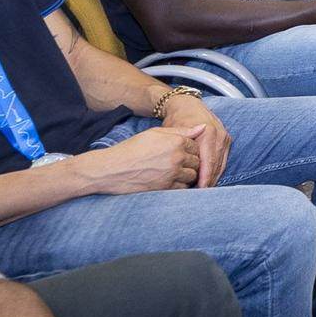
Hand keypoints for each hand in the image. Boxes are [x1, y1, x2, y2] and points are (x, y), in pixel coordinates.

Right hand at [76, 125, 203, 194]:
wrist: (112, 168)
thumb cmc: (132, 148)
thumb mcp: (156, 133)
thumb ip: (181, 131)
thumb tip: (203, 128)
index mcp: (176, 141)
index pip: (197, 146)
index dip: (190, 149)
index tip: (181, 151)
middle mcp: (177, 157)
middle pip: (197, 162)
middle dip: (191, 163)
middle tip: (178, 163)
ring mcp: (172, 174)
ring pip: (192, 176)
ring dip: (187, 175)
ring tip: (173, 172)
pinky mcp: (166, 188)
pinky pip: (183, 188)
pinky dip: (179, 185)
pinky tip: (168, 180)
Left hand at [159, 91, 230, 186]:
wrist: (187, 105)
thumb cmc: (177, 119)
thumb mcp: (174, 132)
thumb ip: (180, 148)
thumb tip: (184, 170)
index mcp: (208, 133)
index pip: (208, 162)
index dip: (204, 178)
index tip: (198, 191)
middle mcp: (220, 135)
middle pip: (217, 165)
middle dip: (209, 181)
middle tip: (199, 195)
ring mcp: (225, 137)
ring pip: (222, 164)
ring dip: (213, 177)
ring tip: (203, 190)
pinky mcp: (227, 140)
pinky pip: (223, 160)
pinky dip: (216, 170)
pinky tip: (208, 179)